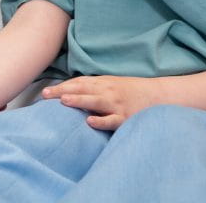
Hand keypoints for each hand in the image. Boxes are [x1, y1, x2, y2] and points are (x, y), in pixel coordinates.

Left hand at [42, 75, 159, 130]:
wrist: (159, 95)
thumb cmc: (132, 91)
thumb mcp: (112, 84)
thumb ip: (94, 87)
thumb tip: (71, 91)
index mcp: (103, 83)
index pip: (79, 83)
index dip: (62, 86)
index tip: (46, 91)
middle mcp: (108, 92)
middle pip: (82, 90)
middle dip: (63, 92)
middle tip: (45, 95)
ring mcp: (117, 105)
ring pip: (95, 102)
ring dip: (79, 100)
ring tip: (63, 101)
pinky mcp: (126, 118)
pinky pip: (112, 120)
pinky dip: (101, 121)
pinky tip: (90, 122)